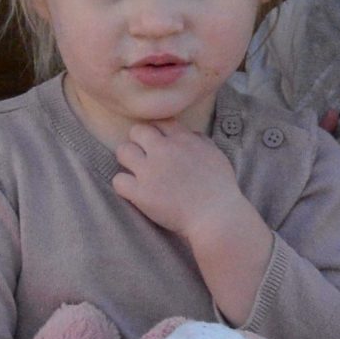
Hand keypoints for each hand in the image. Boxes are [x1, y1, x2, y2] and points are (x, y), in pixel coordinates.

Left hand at [110, 119, 243, 244]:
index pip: (158, 122)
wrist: (217, 217)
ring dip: (128, 161)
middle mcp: (163, 150)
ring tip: (137, 173)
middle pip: (136, 131)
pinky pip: (118, 181)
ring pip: (122, 151)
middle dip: (139, 142)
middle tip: (145, 157)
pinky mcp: (141, 193)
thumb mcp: (215, 154)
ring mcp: (150, 171)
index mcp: (183, 139)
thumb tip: (189, 134)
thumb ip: (199, 140)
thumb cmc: (221, 188)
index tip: (159, 144)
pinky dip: (124, 186)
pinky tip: (134, 192)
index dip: (157, 133)